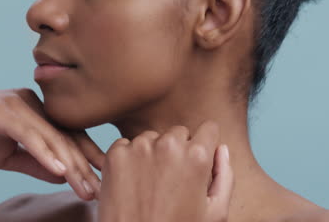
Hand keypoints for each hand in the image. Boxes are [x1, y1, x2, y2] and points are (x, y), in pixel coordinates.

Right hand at [0, 88, 103, 199]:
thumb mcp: (8, 156)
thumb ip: (35, 162)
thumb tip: (62, 175)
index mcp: (36, 113)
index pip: (67, 136)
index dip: (86, 157)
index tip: (101, 179)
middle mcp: (32, 105)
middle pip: (65, 137)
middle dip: (84, 166)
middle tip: (99, 190)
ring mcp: (18, 106)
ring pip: (51, 137)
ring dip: (70, 164)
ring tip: (85, 187)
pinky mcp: (1, 111)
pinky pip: (28, 134)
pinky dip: (44, 153)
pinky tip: (60, 170)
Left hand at [97, 120, 233, 221]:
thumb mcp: (215, 213)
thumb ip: (225, 176)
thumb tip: (221, 148)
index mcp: (197, 156)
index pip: (208, 128)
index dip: (206, 143)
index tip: (198, 158)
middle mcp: (168, 145)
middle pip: (179, 133)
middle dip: (179, 149)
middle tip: (171, 179)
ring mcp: (138, 148)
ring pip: (152, 138)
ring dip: (153, 153)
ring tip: (150, 184)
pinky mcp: (115, 154)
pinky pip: (126, 145)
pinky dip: (129, 158)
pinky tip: (132, 182)